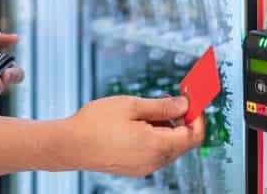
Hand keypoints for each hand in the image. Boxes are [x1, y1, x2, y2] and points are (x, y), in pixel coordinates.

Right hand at [61, 95, 204, 176]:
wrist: (69, 145)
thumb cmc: (94, 124)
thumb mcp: (131, 105)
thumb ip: (162, 107)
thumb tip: (184, 104)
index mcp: (157, 145)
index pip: (193, 135)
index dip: (197, 116)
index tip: (192, 100)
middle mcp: (154, 161)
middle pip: (182, 142)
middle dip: (181, 120)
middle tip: (170, 99)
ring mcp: (144, 167)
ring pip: (168, 147)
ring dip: (166, 128)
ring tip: (146, 110)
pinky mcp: (134, 168)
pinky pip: (154, 153)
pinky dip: (154, 138)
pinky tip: (137, 124)